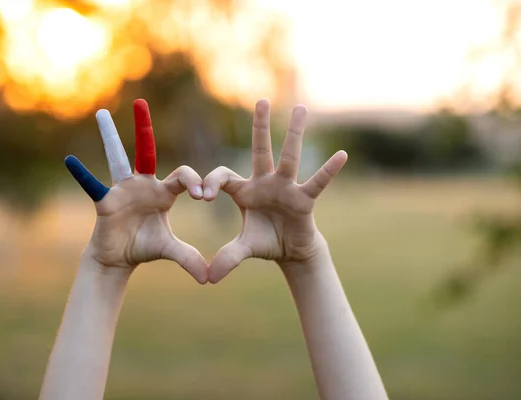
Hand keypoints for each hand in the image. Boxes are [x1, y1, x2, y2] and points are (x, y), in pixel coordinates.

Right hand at [65, 100, 207, 283]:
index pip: (182, 176)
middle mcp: (143, 184)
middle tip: (141, 103)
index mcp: (163, 192)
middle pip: (145, 151)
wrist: (120, 258)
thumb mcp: (169, 250)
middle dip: (144, 128)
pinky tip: (70, 161)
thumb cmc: (145, 247)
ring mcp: (122, 189)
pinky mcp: (106, 200)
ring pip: (116, 158)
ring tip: (101, 113)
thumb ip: (188, 258)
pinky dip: (83, 176)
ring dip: (110, 136)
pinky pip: (93, 186)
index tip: (203, 196)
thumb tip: (208, 278)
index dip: (195, 182)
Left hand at [203, 99, 347, 282]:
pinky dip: (328, 171)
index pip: (224, 176)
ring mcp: (286, 188)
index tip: (204, 196)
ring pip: (290, 157)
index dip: (212, 182)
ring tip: (301, 108)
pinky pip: (317, 183)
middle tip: (260, 100)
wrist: (289, 252)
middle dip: (259, 127)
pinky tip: (341, 155)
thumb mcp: (243, 249)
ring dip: (295, 134)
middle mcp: (265, 183)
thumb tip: (208, 278)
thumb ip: (227, 257)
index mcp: (245, 191)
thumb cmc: (265, 242)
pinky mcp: (304, 200)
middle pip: (260, 150)